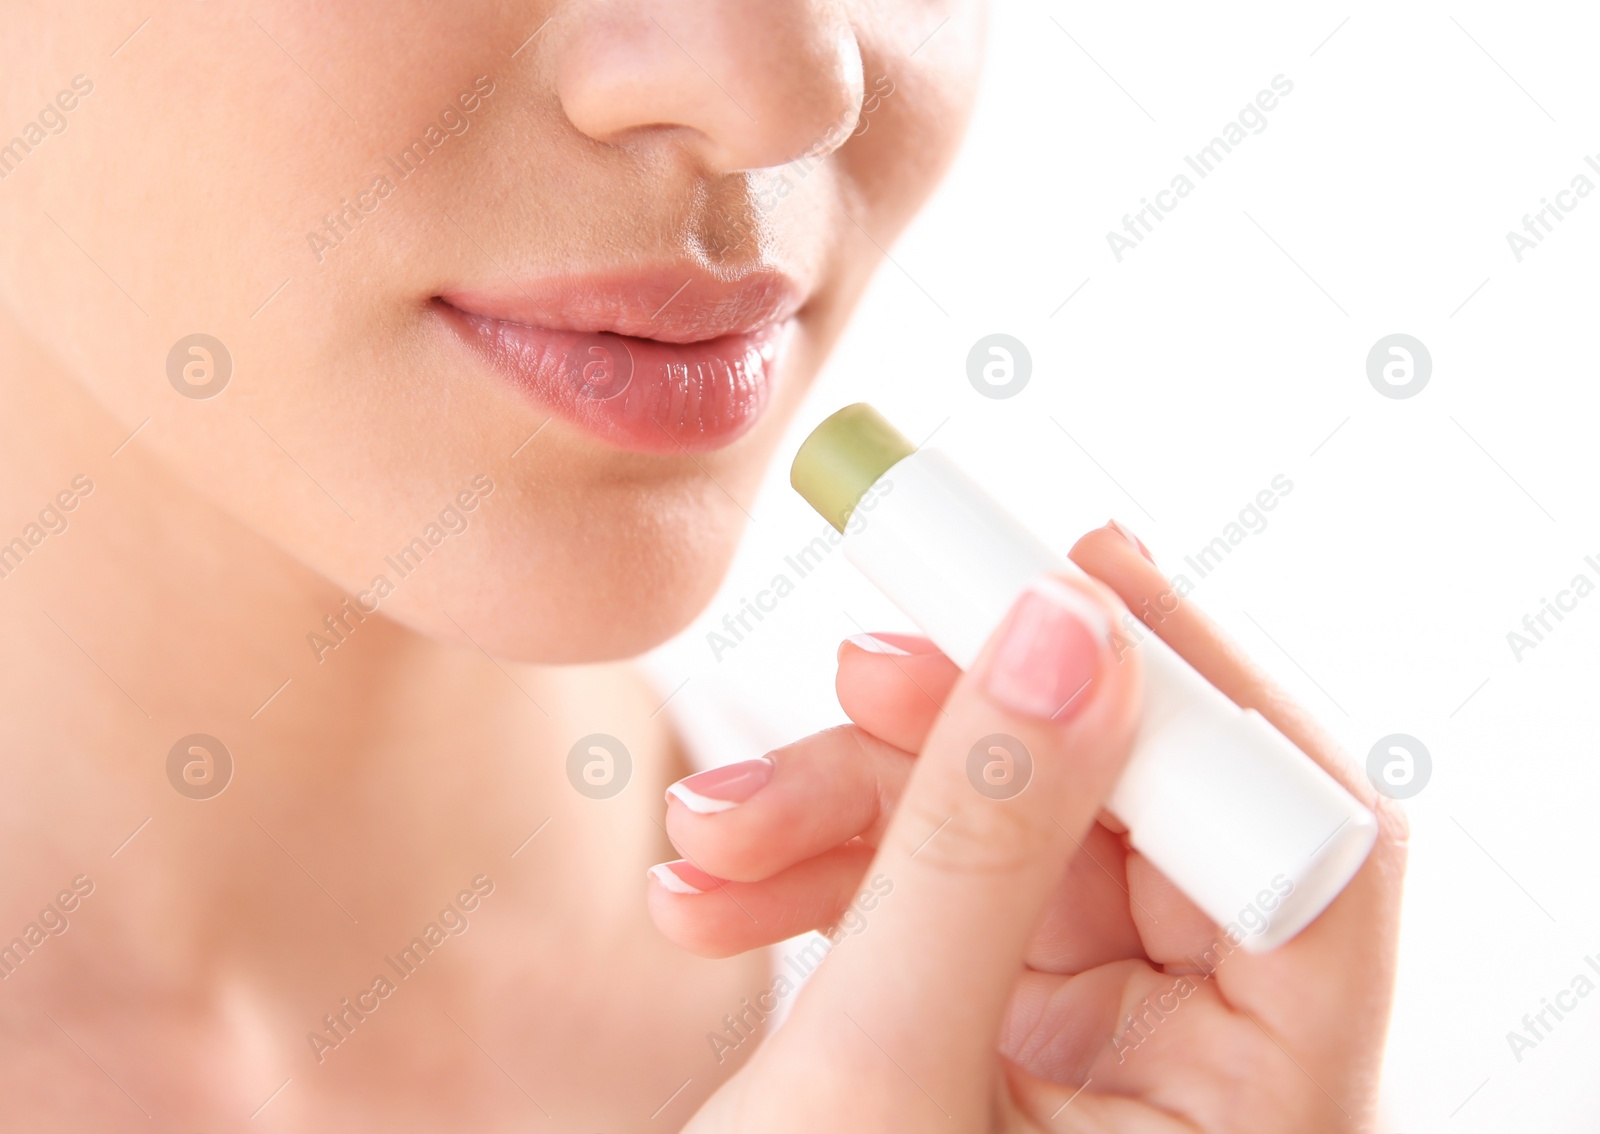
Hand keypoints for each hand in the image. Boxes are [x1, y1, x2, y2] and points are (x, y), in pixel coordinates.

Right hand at [648, 524, 1406, 1130]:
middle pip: (1127, 819)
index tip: (1067, 574)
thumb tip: (1063, 630)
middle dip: (963, 744)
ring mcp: (1087, 1061)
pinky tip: (710, 888)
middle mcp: (1198, 1086)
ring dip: (846, 812)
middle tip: (852, 668)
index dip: (1199, 693)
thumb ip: (978, 844)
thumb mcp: (884, 1081)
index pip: (1305, 854)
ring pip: (1004, 841)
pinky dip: (824, 873)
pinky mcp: (989, 1040)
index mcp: (1260, 1127)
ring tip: (706, 835)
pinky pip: (933, 898)